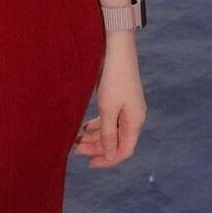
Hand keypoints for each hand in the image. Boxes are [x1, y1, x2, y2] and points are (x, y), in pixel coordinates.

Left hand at [73, 37, 146, 168]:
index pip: (123, 151)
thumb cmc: (113, 78)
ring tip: (77, 140)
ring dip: (96, 136)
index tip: (90, 164)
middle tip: (76, 150)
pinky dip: (98, 124)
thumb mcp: (108, 108)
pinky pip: (109, 118)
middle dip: (97, 148)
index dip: (107, 160)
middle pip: (116, 141)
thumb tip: (111, 154)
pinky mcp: (120, 98)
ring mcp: (127, 108)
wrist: (117, 49)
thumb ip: (108, 133)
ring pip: (111, 130)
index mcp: (134, 122)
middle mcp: (133, 117)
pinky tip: (85, 126)